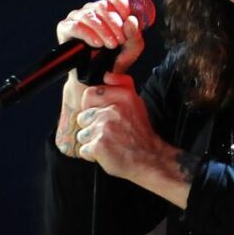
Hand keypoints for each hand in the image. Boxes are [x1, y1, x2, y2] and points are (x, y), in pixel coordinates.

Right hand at [55, 0, 144, 73]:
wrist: (97, 78)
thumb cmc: (114, 60)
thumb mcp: (131, 48)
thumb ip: (135, 34)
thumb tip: (131, 20)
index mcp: (108, 9)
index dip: (120, 1)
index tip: (126, 17)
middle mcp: (92, 10)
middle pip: (103, 4)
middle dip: (114, 23)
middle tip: (120, 40)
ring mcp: (77, 17)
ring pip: (89, 14)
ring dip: (103, 30)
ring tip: (110, 44)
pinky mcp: (65, 28)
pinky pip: (75, 26)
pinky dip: (88, 34)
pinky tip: (96, 44)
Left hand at [75, 72, 190, 208]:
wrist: (151, 159)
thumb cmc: (140, 134)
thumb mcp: (136, 103)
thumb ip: (122, 86)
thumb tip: (108, 75)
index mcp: (122, 97)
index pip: (89, 94)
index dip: (91, 107)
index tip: (100, 115)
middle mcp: (113, 110)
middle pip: (83, 117)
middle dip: (92, 127)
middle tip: (110, 133)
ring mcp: (104, 128)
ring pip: (82, 134)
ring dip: (92, 142)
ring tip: (110, 144)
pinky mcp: (99, 145)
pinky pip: (84, 150)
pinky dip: (93, 155)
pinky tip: (107, 153)